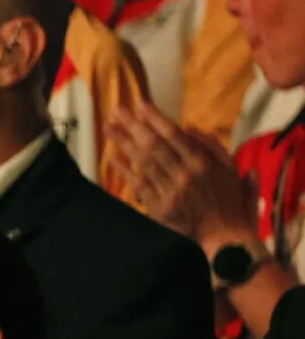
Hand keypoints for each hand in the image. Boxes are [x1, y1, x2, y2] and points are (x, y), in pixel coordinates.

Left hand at [106, 103, 257, 252]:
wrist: (223, 235)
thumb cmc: (227, 199)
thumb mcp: (228, 168)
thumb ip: (211, 146)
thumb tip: (188, 128)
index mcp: (202, 162)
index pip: (174, 135)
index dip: (155, 118)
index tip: (140, 104)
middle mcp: (185, 174)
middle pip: (154, 145)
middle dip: (134, 126)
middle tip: (116, 111)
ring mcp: (170, 191)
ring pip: (143, 163)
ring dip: (124, 143)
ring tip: (109, 128)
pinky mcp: (159, 207)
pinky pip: (138, 185)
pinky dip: (125, 170)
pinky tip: (112, 157)